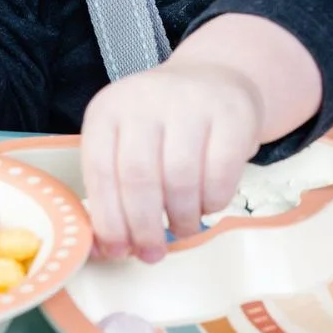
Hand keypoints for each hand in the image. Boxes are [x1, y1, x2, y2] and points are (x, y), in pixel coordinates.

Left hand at [80, 56, 263, 262]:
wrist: (215, 79)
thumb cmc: (163, 126)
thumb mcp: (126, 144)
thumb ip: (112, 192)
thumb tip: (103, 250)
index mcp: (108, 110)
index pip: (99, 171)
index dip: (108, 220)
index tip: (117, 251)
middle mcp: (145, 99)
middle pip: (138, 177)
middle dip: (144, 227)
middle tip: (152, 253)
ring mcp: (191, 102)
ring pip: (180, 178)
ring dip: (180, 219)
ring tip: (182, 229)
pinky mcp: (232, 114)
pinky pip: (220, 174)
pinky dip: (212, 203)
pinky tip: (207, 206)